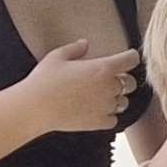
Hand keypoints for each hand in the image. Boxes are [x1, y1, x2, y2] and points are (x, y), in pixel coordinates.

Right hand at [15, 39, 138, 133]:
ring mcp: (106, 106)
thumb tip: (85, 43)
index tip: (126, 58)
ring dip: (116, 99)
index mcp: (103, 68)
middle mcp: (109, 87)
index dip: (130, 57)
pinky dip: (108, 116)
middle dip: (123, 80)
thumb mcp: (57, 57)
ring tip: (99, 97)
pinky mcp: (100, 123)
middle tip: (108, 80)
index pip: (131, 59)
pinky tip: (94, 111)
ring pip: (123, 102)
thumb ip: (75, 48)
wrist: (34, 108)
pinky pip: (114, 119)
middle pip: (131, 83)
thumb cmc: (43, 80)